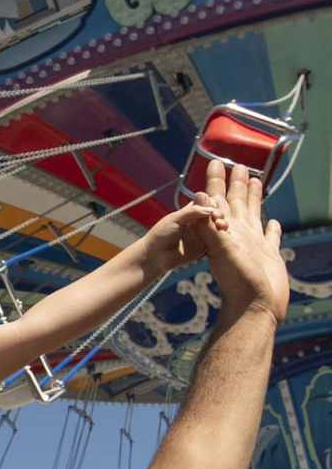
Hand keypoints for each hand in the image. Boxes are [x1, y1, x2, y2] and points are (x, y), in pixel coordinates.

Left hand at [141, 197, 224, 272]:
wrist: (155, 256)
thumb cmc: (160, 235)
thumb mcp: (175, 219)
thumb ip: (192, 211)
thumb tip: (210, 208)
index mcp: (190, 213)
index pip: (206, 204)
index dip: (211, 204)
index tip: (213, 206)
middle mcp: (197, 223)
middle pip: (214, 215)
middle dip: (218, 214)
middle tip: (216, 216)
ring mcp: (201, 235)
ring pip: (217, 227)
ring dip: (221, 224)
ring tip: (219, 224)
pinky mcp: (203, 247)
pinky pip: (215, 241)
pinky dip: (220, 236)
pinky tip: (221, 233)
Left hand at [194, 161, 287, 325]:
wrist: (252, 307)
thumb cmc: (233, 280)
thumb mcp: (212, 247)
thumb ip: (204, 222)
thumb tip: (197, 196)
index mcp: (222, 230)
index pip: (215, 199)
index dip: (214, 181)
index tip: (215, 161)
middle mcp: (236, 234)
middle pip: (235, 202)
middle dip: (235, 184)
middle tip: (238, 164)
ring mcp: (252, 245)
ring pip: (252, 214)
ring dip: (253, 198)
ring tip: (256, 182)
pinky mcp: (267, 255)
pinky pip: (268, 237)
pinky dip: (270, 229)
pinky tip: (272, 222)